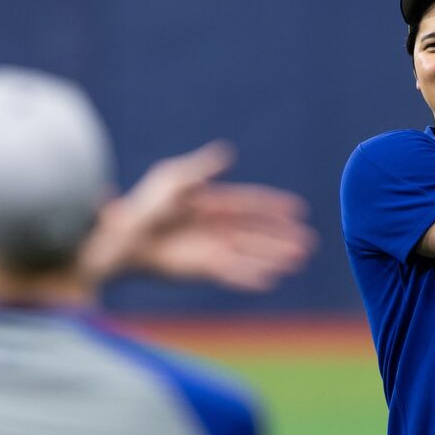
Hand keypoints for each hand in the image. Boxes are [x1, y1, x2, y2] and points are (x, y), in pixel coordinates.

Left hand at [81, 141, 317, 289]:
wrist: (125, 238)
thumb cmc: (145, 206)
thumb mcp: (173, 180)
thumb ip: (202, 170)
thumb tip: (228, 153)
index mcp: (214, 204)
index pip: (251, 206)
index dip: (275, 208)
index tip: (299, 210)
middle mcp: (218, 229)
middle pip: (258, 233)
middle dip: (283, 238)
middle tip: (309, 243)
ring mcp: (213, 250)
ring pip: (252, 254)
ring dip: (275, 257)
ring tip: (299, 260)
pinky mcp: (204, 269)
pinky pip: (235, 274)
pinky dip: (253, 277)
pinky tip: (272, 280)